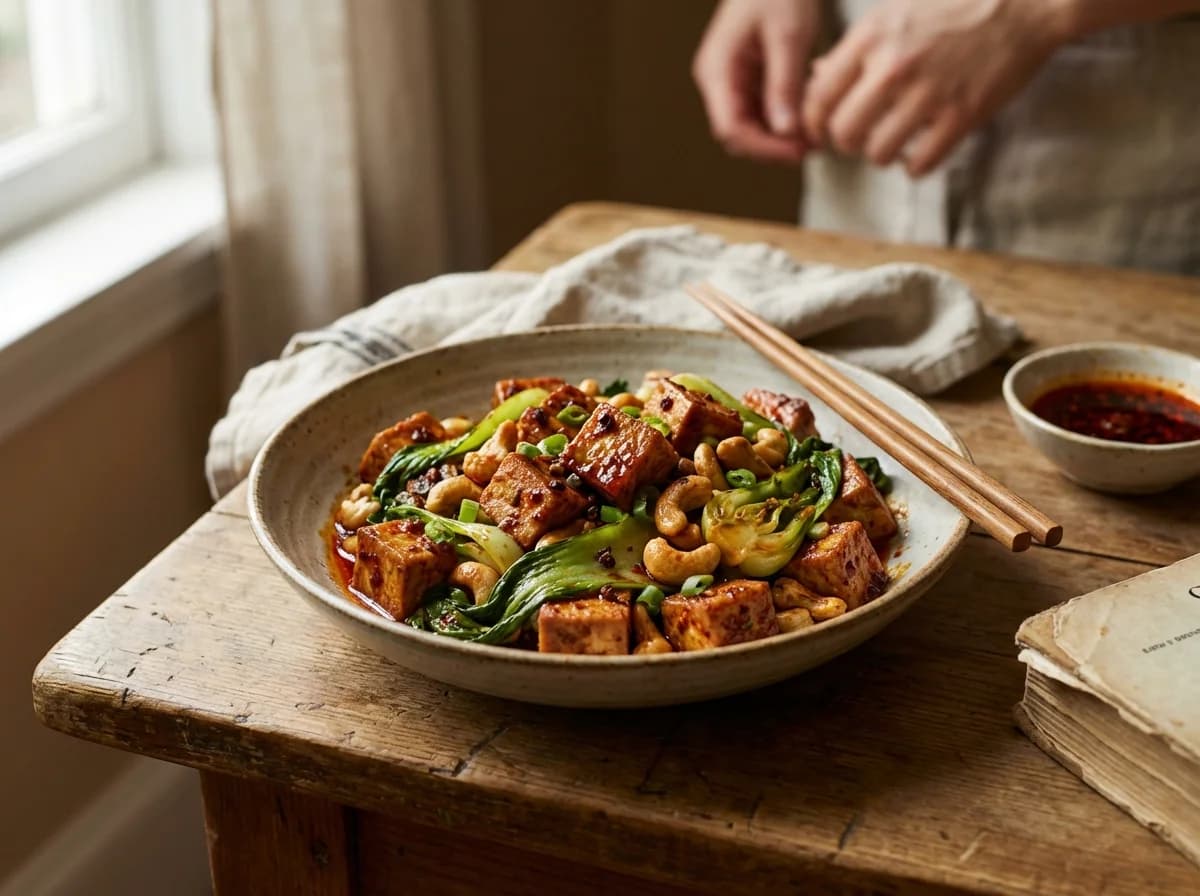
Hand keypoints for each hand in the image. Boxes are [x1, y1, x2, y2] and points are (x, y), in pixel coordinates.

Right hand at [692, 0, 819, 163]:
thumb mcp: (788, 35)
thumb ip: (783, 84)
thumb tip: (784, 132)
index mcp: (717, 70)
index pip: (730, 128)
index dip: (763, 148)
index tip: (799, 151)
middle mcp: (718, 80)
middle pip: (739, 133)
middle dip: (774, 146)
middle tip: (813, 147)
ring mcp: (731, 80)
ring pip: (752, 126)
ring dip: (782, 135)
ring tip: (816, 133)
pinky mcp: (748, 78)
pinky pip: (762, 109)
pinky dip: (785, 116)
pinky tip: (809, 112)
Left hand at [802, 0, 1073, 175]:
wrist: (1027, 0)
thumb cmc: (957, 2)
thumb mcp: (895, 9)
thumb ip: (854, 47)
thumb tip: (815, 76)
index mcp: (872, 37)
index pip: (819, 97)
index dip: (814, 123)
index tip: (822, 131)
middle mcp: (894, 66)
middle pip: (844, 132)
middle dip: (847, 143)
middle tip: (860, 139)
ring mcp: (929, 93)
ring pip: (878, 153)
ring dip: (881, 155)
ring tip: (893, 143)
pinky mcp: (962, 114)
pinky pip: (921, 164)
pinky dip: (916, 166)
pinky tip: (922, 152)